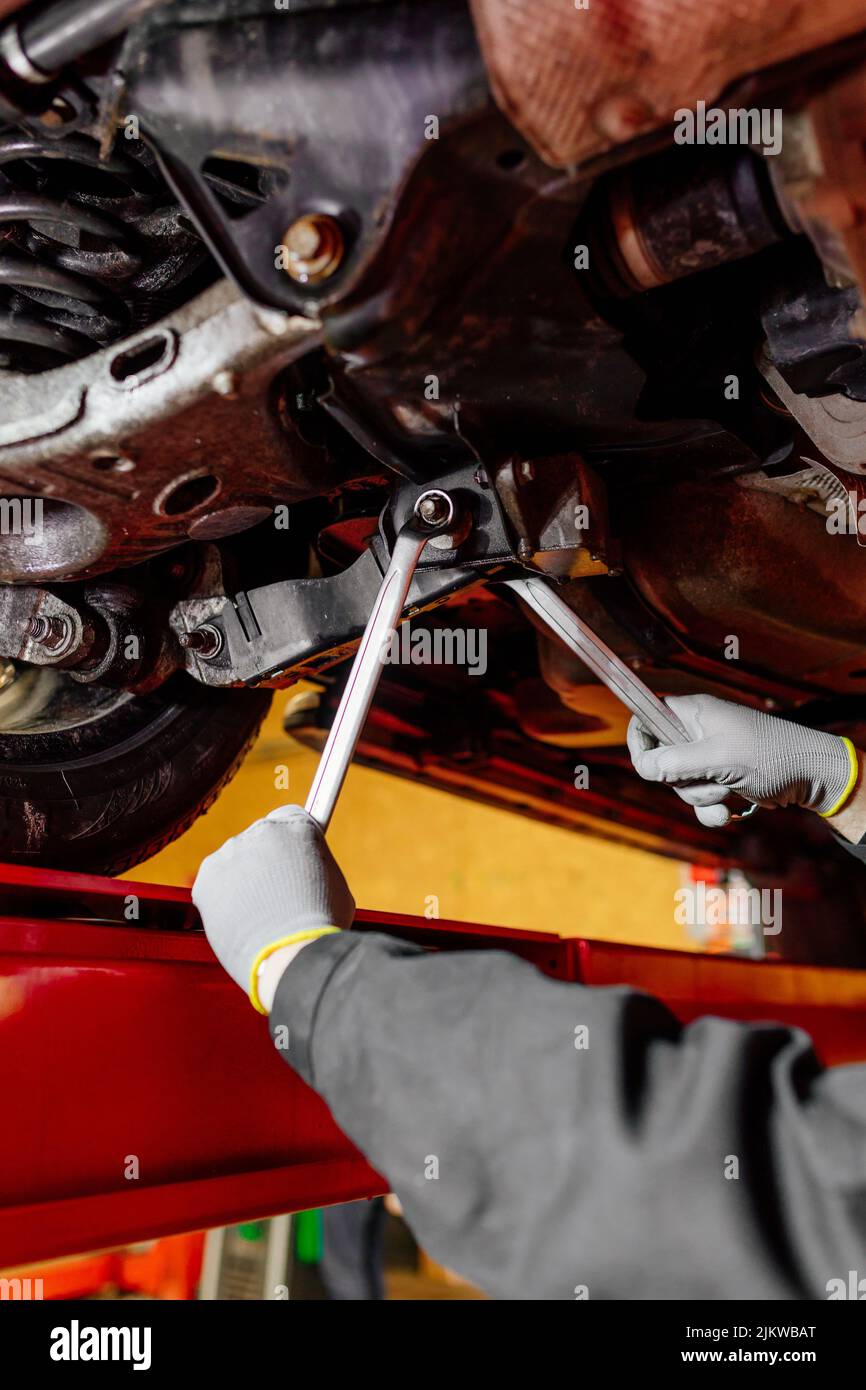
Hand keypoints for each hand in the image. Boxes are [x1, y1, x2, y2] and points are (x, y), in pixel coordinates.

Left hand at [192, 805, 354, 1010]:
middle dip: (266, 863)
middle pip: (259, 840)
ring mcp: (230, 853)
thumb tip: (308, 869)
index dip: (290, 842)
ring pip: (235, 863)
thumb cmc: (320, 927)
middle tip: (276, 896)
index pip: (287, 818)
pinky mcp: (206, 879)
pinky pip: (213, 885)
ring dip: (244, 882)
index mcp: (297, 826)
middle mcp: (261, 831)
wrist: (291, 955)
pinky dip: (222, 901)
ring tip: (261, 916)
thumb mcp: (334, 884)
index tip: (289, 855)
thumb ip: (314, 866)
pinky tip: (241, 920)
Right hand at [627, 694, 856, 827]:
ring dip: (702, 798)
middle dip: (682, 781)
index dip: (640, 742)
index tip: (648, 767)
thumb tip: (642, 767)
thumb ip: (676, 761)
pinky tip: (729, 814)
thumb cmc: (770, 755)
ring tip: (729, 793)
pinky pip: (700, 800)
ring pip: (681, 784)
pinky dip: (711, 810)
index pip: (647, 718)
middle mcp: (698, 732)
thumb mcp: (719, 757)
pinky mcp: (721, 779)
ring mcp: (710, 757)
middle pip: (662, 760)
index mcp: (694, 713)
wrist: (812, 775)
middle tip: (709, 780)